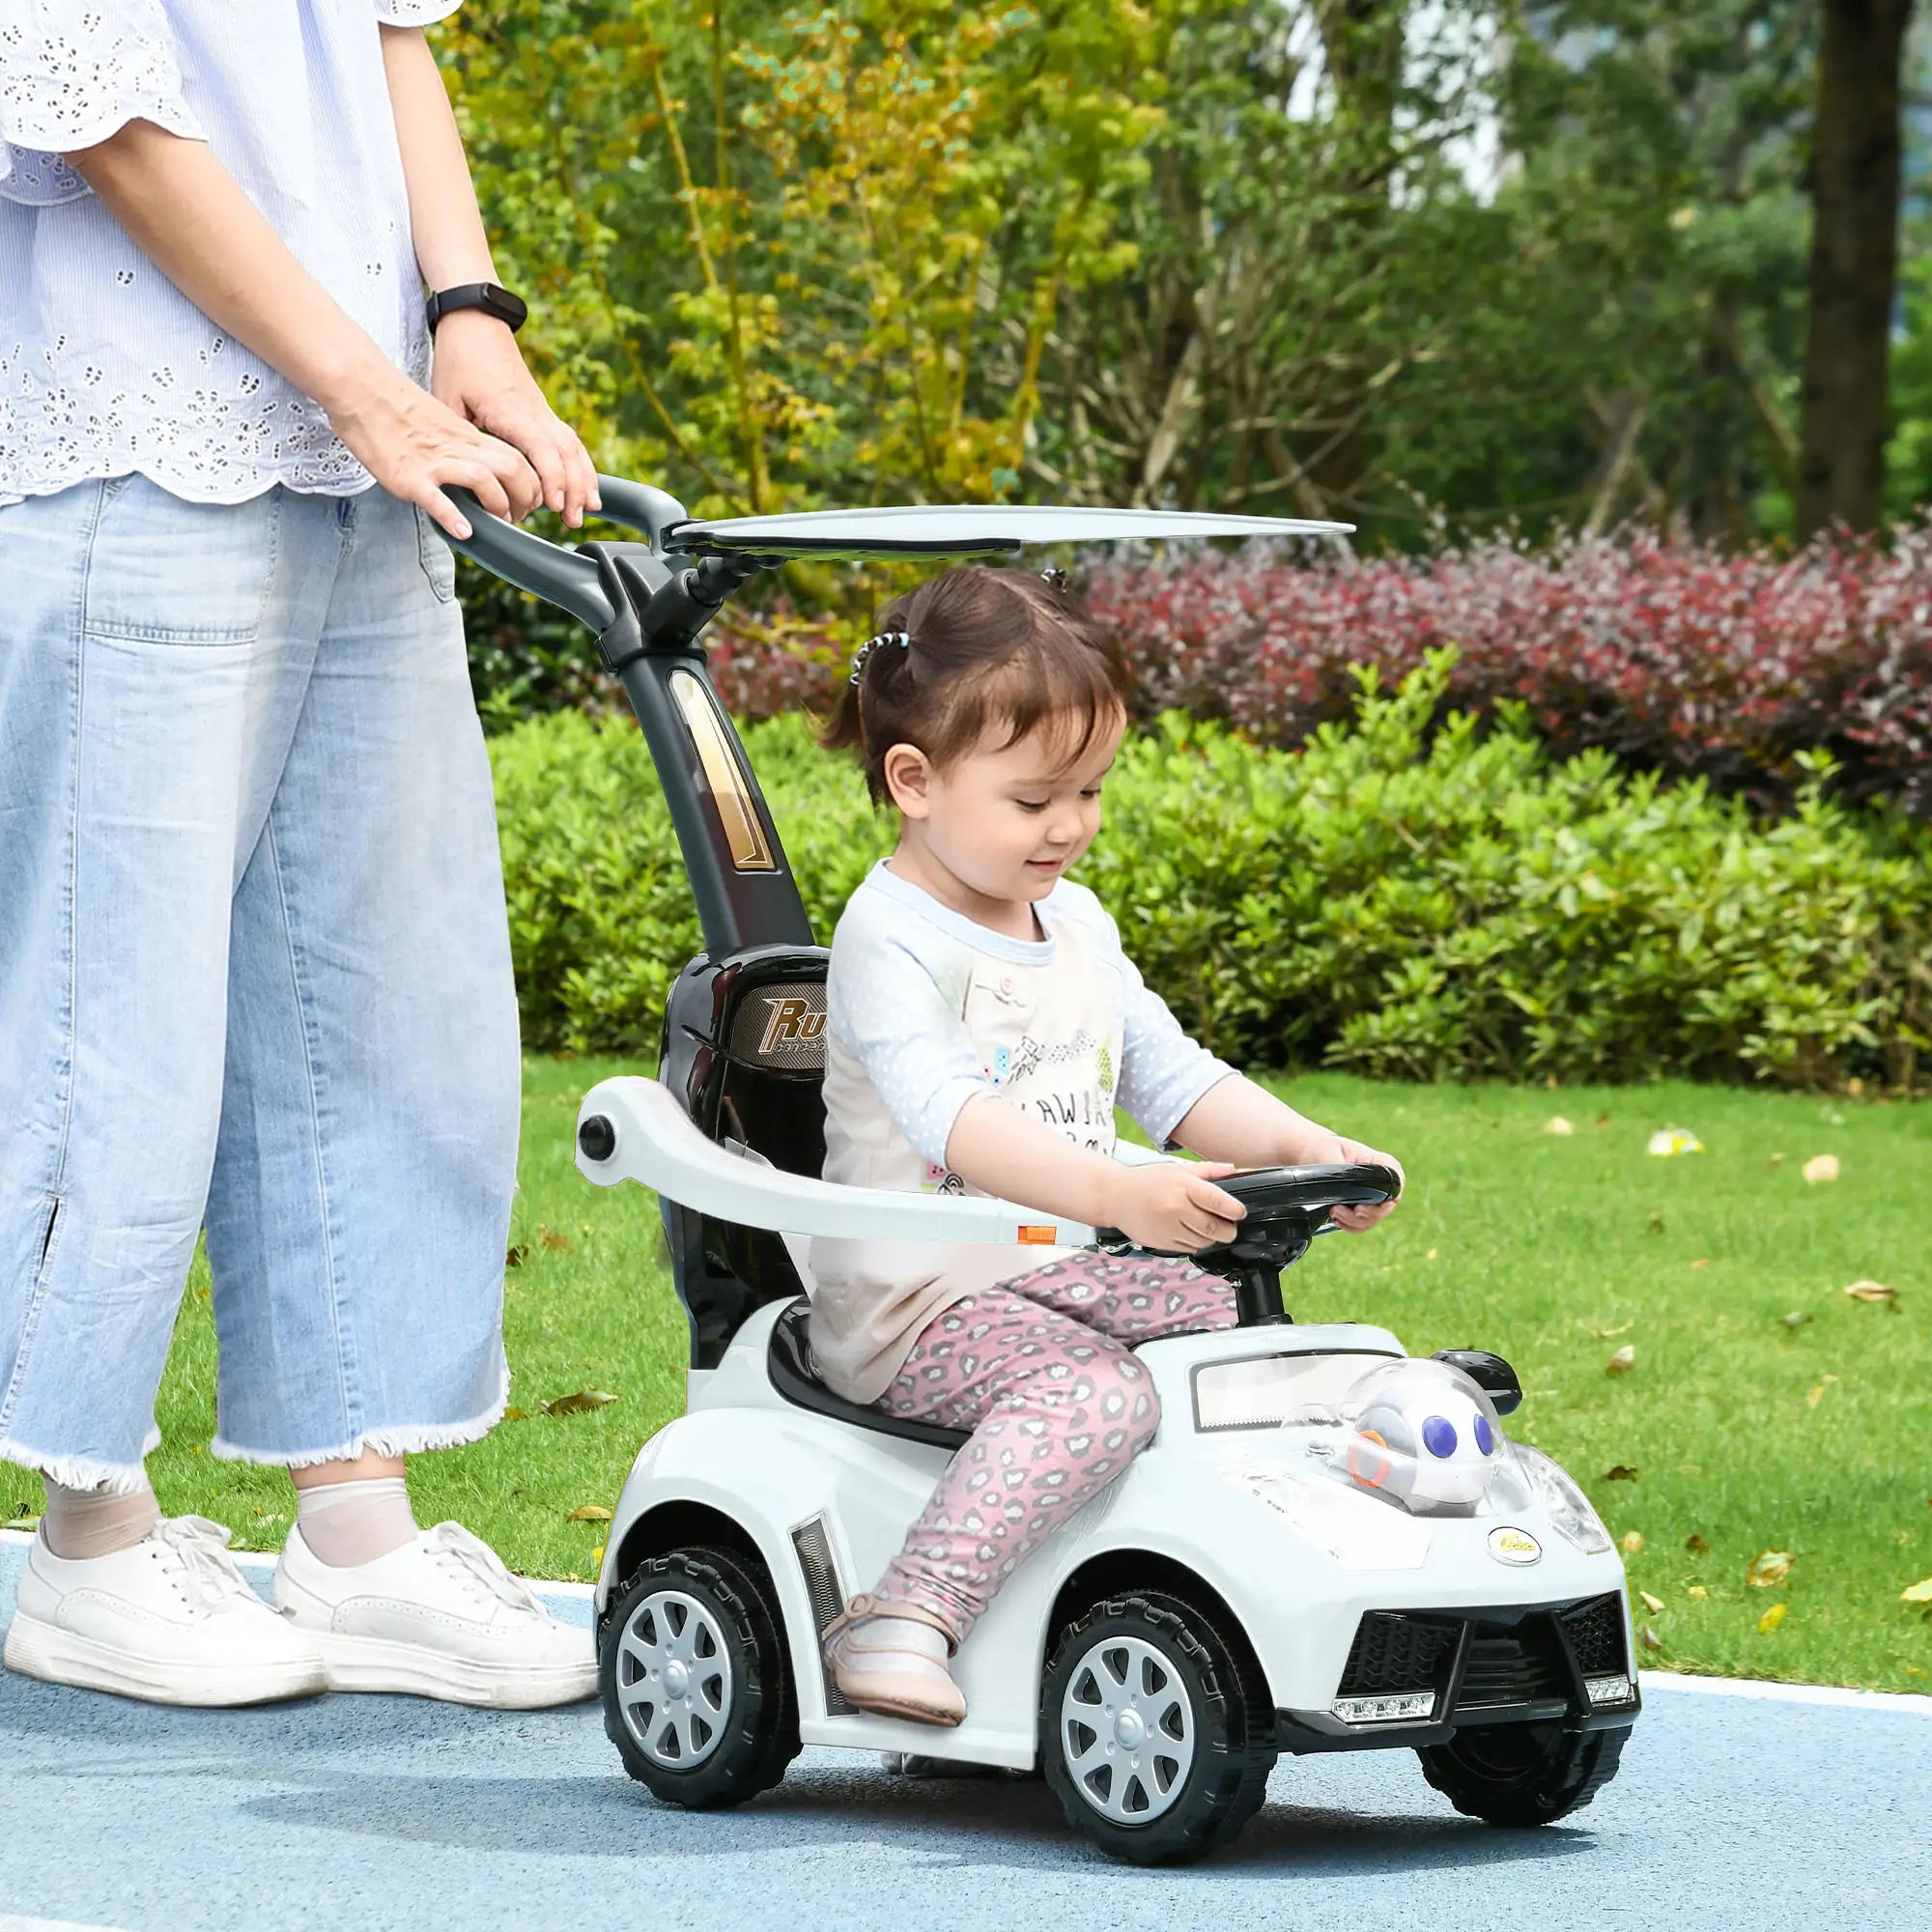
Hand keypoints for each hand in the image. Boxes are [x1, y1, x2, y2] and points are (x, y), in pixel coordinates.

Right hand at [325, 354, 542, 538]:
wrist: (359, 386)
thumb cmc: (392, 404)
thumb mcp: (439, 422)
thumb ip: (457, 445)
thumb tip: (470, 470)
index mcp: (466, 436)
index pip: (515, 458)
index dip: (530, 483)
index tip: (526, 501)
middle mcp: (457, 448)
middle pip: (511, 469)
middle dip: (524, 498)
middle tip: (517, 517)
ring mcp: (433, 461)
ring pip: (484, 480)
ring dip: (497, 506)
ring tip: (496, 524)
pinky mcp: (408, 475)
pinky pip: (437, 498)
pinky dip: (453, 517)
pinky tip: (463, 532)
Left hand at [429, 310, 600, 529]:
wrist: (476, 323)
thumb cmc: (460, 359)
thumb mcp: (446, 398)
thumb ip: (458, 438)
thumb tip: (464, 476)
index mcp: (511, 411)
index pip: (542, 450)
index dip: (551, 479)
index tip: (554, 505)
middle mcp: (535, 412)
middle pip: (567, 454)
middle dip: (574, 490)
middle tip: (573, 522)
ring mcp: (543, 411)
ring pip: (574, 448)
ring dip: (585, 480)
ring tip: (590, 510)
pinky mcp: (544, 411)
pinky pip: (571, 441)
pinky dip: (582, 465)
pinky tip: (587, 486)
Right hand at [1108, 1161, 1246, 1253]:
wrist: (1115, 1196)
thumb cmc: (1147, 1181)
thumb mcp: (1178, 1169)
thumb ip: (1208, 1171)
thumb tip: (1235, 1171)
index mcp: (1184, 1186)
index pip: (1220, 1203)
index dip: (1235, 1210)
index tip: (1239, 1212)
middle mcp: (1176, 1208)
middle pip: (1216, 1228)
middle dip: (1229, 1230)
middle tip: (1229, 1226)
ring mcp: (1168, 1228)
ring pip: (1204, 1241)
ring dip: (1211, 1237)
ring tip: (1205, 1226)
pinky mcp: (1162, 1243)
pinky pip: (1189, 1249)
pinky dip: (1194, 1242)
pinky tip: (1187, 1230)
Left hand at [1310, 1135, 1403, 1232]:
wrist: (1310, 1154)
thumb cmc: (1323, 1148)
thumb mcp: (1328, 1152)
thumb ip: (1339, 1169)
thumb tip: (1341, 1188)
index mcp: (1381, 1163)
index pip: (1397, 1183)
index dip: (1386, 1199)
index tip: (1361, 1205)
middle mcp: (1382, 1182)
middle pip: (1386, 1208)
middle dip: (1363, 1215)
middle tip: (1338, 1209)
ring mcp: (1373, 1197)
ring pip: (1372, 1220)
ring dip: (1352, 1222)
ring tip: (1333, 1211)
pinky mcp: (1361, 1208)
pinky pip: (1362, 1226)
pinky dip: (1349, 1226)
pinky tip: (1336, 1218)